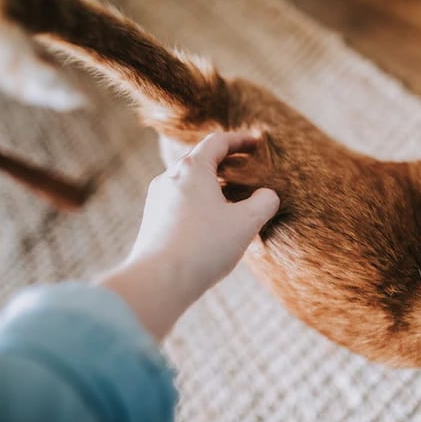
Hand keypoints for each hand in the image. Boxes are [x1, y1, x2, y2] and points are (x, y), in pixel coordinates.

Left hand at [99, 132, 278, 339]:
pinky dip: (199, 203)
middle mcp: (169, 178)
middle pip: (200, 160)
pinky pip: (180, 203)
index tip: (257, 144)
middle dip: (226, 162)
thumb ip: (264, 203)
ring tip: (232, 199)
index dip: (240, 140)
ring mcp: (157, 200)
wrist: (159, 281)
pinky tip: (212, 224)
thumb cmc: (204, 247)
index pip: (218, 142)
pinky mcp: (152, 221)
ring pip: (189, 183)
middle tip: (247, 170)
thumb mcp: (246, 223)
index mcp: (192, 169)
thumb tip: (268, 195)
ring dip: (212, 185)